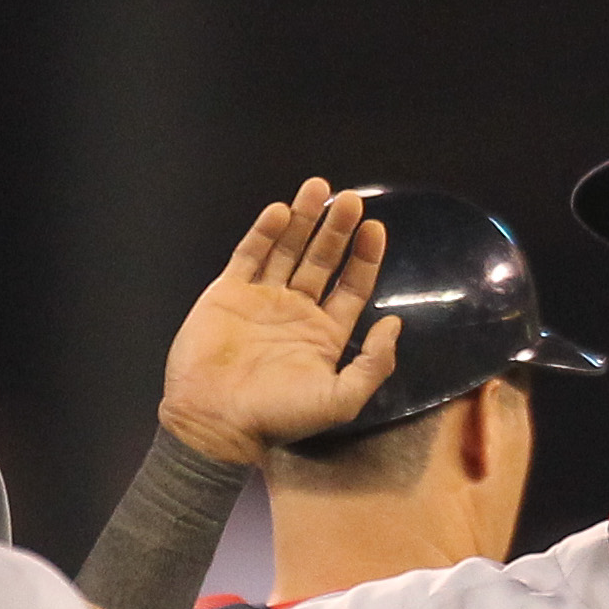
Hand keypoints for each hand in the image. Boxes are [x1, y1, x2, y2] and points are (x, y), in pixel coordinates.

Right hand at [158, 179, 396, 463]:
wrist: (214, 421)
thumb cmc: (278, 415)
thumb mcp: (340, 400)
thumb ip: (374, 364)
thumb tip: (394, 324)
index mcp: (324, 335)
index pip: (352, 287)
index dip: (365, 258)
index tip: (375, 229)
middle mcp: (296, 312)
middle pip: (322, 261)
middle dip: (337, 230)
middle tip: (352, 200)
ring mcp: (261, 299)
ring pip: (287, 250)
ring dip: (303, 220)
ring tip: (318, 188)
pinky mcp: (228, 293)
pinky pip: (249, 255)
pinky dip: (264, 233)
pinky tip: (281, 212)